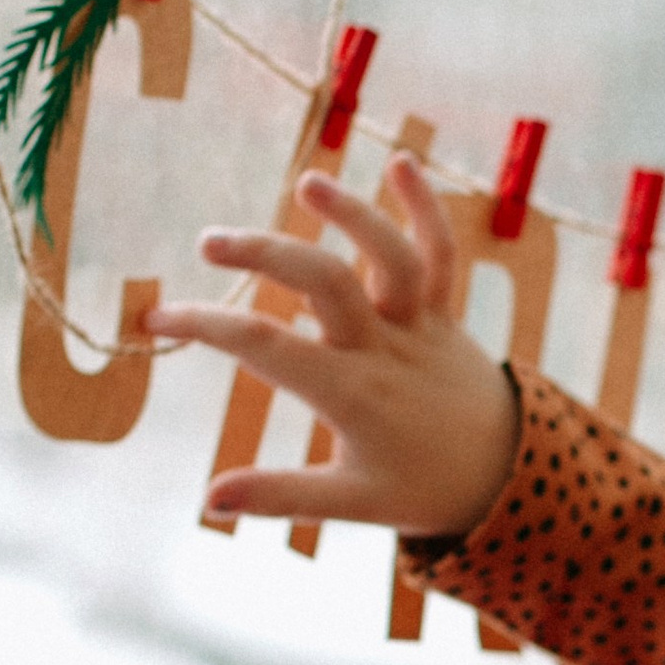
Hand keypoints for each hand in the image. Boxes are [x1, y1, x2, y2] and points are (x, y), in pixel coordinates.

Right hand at [145, 156, 519, 539]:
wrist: (508, 474)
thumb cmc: (420, 487)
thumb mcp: (351, 502)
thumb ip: (279, 496)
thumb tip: (208, 500)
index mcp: (353, 395)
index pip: (267, 347)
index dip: (207, 327)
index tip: (156, 319)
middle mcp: (386, 350)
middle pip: (327, 284)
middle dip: (267, 254)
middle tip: (209, 242)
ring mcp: (420, 326)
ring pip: (395, 259)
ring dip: (355, 215)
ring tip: (307, 182)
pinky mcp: (445, 312)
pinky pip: (443, 255)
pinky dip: (427, 209)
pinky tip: (403, 161)